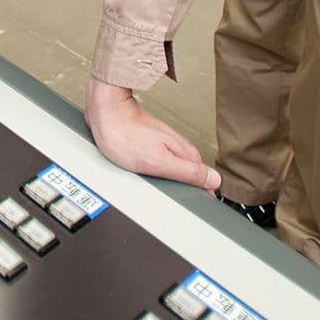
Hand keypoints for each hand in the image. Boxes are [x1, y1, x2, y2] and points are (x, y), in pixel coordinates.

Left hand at [83, 79, 220, 191]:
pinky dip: (162, 173)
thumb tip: (213, 180)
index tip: (199, 206)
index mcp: (185, 152)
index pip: (206, 178)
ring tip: (168, 194)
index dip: (204, 194)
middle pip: (193, 174)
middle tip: (181, 204)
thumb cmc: (125, 136)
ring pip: (178, 168)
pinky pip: (165, 163)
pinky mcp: (154, 144)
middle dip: (189, 189)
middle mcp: (179, 146)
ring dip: (175, 181)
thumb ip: (187, 171)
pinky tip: (155, 178)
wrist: (106, 113)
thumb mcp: (159, 161)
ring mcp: (166, 144)